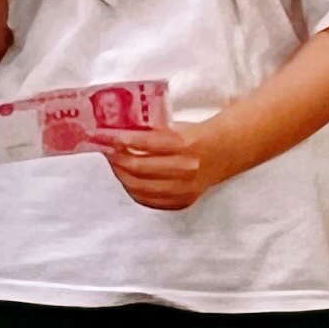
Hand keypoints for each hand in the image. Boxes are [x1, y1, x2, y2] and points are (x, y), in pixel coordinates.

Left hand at [99, 120, 235, 211]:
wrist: (225, 153)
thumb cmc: (197, 135)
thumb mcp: (176, 126)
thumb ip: (150, 130)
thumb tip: (116, 131)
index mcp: (184, 144)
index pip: (143, 142)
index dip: (118, 139)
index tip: (103, 135)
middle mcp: (185, 168)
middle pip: (137, 168)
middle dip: (116, 158)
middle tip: (106, 150)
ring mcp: (184, 189)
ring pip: (140, 188)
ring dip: (121, 175)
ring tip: (115, 164)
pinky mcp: (182, 201)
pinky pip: (149, 201)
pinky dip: (134, 191)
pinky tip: (128, 180)